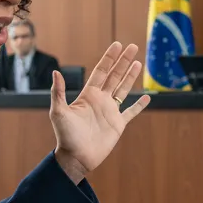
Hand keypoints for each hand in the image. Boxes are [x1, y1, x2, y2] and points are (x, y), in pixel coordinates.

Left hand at [49, 42, 151, 182]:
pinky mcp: (118, 125)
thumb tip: (56, 72)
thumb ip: (58, 92)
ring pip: (123, 89)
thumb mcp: (58, 112)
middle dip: (123, 61)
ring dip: (131, 76)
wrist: (76, 157)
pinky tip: (147, 97)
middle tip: (133, 46)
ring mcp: (110, 112)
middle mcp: (100, 100)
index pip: (101, 71)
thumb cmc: (65, 136)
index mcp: (88, 95)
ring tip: (138, 63)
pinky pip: (131, 112)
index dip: (109, 58)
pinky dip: (139, 105)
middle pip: (115, 76)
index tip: (117, 45)